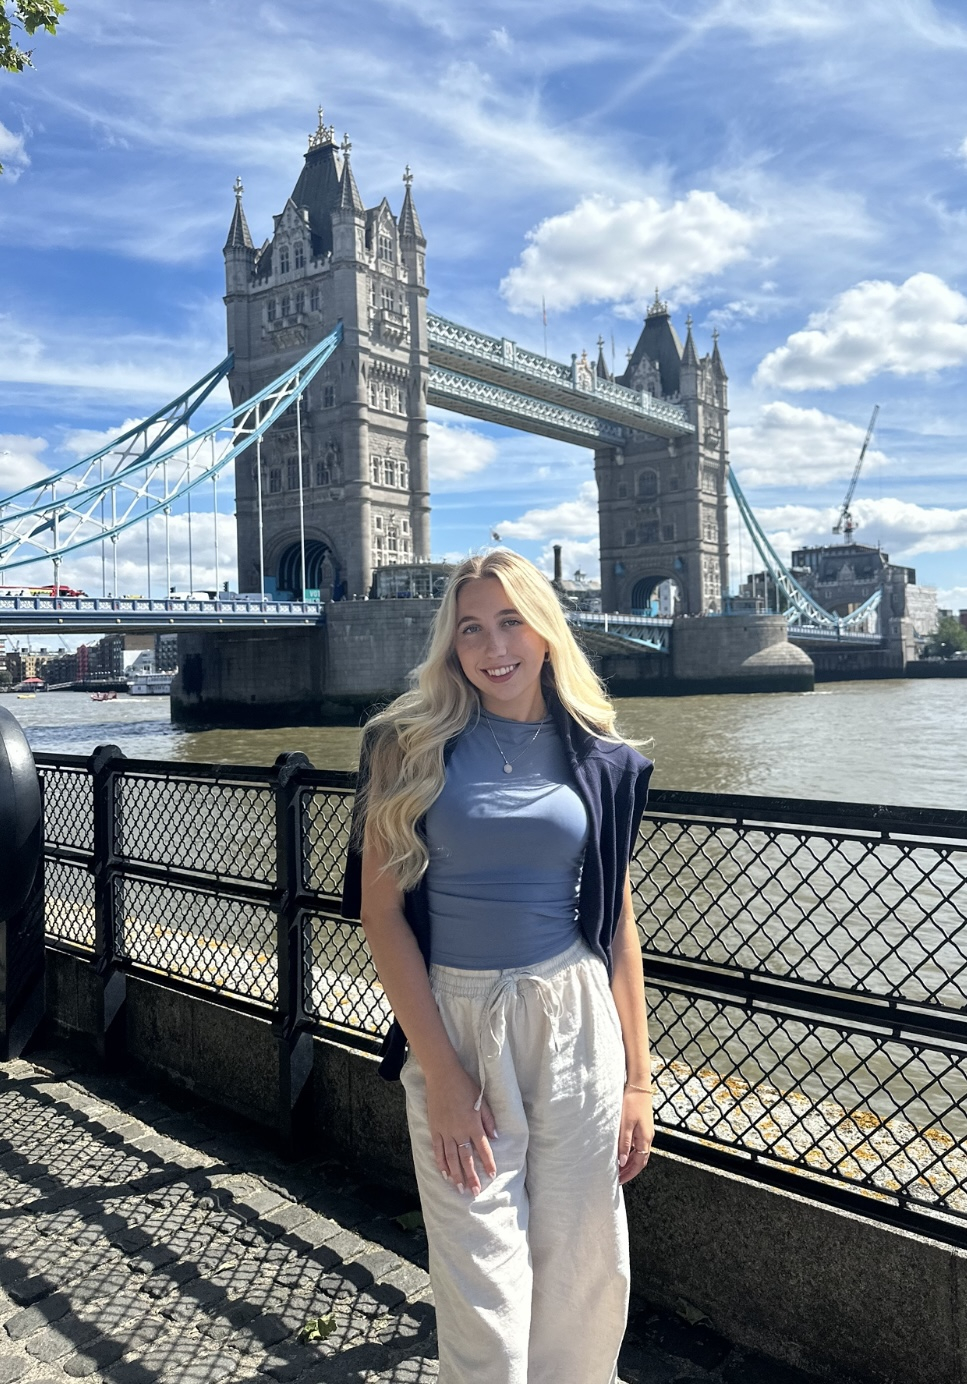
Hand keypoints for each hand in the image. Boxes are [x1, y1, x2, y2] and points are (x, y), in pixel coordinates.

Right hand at [425, 1065, 497, 1196]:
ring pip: (451, 1158)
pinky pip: (438, 1150)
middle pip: (466, 1158)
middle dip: (471, 1176)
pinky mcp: (434, 1129)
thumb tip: (494, 1137)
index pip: (482, 1148)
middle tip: (475, 1192)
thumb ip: (488, 1119)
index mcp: (472, 1123)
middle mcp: (459, 1131)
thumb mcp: (481, 1099)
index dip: (488, 1162)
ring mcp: (445, 1131)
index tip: (492, 1174)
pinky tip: (444, 1173)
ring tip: (460, 1188)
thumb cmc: (464, 1085)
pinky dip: (441, 1163)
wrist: (442, 1075)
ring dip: (456, 1175)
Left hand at [617, 1088, 653, 1184]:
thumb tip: (621, 1162)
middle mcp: (647, 1138)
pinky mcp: (643, 1126)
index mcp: (644, 1139)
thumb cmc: (632, 1103)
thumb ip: (623, 1143)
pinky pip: (638, 1145)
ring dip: (630, 1162)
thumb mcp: (625, 1124)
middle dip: (629, 1171)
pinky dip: (630, 1152)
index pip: (638, 1164)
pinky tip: (623, 1152)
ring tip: (618, 1168)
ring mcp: (646, 1132)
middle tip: (618, 1178)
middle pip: (640, 1161)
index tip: (619, 1181)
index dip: (629, 1174)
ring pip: (639, 1153)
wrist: (638, 1086)